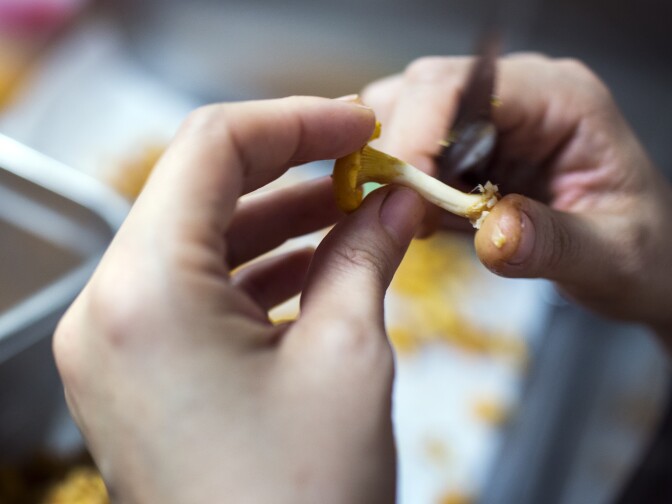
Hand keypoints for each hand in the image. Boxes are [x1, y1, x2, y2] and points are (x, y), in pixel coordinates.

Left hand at [54, 97, 423, 502]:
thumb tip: (394, 203)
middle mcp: (112, 310)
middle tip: (363, 166)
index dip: (295, 122)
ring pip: (202, 240)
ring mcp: (119, 343)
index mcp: (146, 292)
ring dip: (280, 219)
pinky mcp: (142, 371)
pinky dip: (260, 269)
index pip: (212, 147)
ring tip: (355, 212)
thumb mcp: (348, 356)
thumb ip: (367, 256)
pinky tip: (321, 264)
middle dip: (291, 169)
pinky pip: (199, 290)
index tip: (355, 126)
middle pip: (201, 189)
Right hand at [362, 55, 671, 338]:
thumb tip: (491, 234)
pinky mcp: (471, 150)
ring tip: (418, 221)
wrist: (642, 262)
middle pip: (424, 90)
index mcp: (562, 101)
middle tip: (404, 215)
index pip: (466, 85)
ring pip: (408, 115)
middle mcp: (520, 97)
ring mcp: (491, 121)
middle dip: (400, 152)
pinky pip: (414, 150)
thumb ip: (554, 243)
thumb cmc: (641, 252)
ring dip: (396, 169)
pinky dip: (401, 186)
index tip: (404, 195)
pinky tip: (423, 219)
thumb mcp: (611, 256)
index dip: (420, 131)